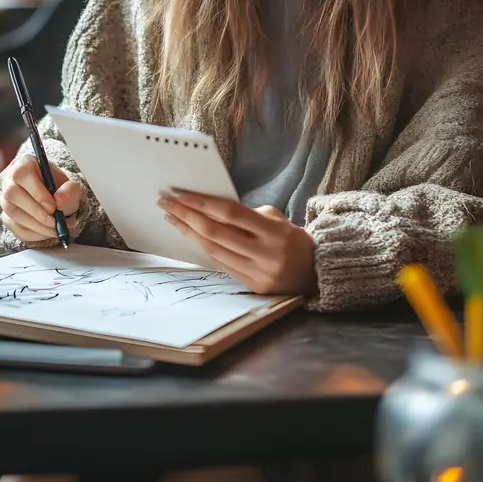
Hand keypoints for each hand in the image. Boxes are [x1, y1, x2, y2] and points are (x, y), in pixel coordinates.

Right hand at [0, 155, 83, 244]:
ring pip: (12, 213)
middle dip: (37, 213)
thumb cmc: (60, 187)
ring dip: (36, 226)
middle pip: (12, 194)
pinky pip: (14, 227)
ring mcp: (4, 198)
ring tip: (56, 229)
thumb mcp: (71, 185)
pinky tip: (47, 232)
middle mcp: (8, 179)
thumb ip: (69, 191)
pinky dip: (33, 233)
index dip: (37, 192)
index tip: (53, 207)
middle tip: (55, 222)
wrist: (55, 197)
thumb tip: (59, 202)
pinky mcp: (5, 215)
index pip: (22, 174)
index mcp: (24, 163)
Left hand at [158, 192, 317, 295]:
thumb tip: (211, 208)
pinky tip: (191, 236)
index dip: (202, 203)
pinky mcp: (252, 287)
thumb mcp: (277, 219)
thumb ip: (247, 215)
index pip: (230, 213)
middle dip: (187, 216)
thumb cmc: (292, 239)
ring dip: (189, 233)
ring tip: (173, 218)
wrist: (315, 273)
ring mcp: (258, 273)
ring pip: (214, 251)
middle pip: (216, 233)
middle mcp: (266, 254)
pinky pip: (221, 265)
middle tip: (167, 204)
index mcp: (274, 232)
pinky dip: (203, 249)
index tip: (180, 194)